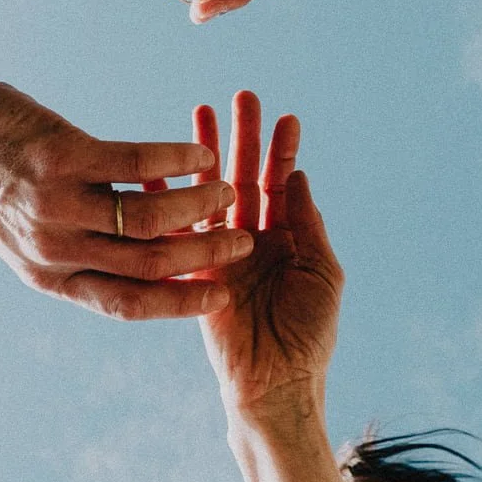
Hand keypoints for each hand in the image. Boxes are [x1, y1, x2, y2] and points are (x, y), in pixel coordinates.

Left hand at [0, 65, 252, 319]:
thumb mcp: (24, 232)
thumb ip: (75, 248)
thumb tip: (134, 255)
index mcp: (49, 276)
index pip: (128, 304)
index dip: (180, 305)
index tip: (221, 297)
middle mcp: (53, 249)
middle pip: (151, 264)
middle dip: (206, 255)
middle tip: (242, 240)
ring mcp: (57, 205)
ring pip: (151, 218)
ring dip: (200, 205)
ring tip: (227, 189)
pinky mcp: (60, 158)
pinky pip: (137, 165)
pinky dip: (178, 159)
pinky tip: (201, 152)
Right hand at [191, 91, 343, 414]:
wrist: (277, 385)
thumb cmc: (309, 335)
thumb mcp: (322, 274)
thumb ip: (307, 225)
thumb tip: (299, 177)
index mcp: (286, 241)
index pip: (282, 185)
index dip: (284, 151)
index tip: (286, 117)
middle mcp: (251, 242)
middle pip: (245, 178)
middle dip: (243, 138)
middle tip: (242, 96)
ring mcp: (220, 254)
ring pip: (211, 195)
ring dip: (205, 156)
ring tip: (201, 111)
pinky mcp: (192, 272)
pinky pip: (178, 230)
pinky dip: (168, 200)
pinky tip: (159, 167)